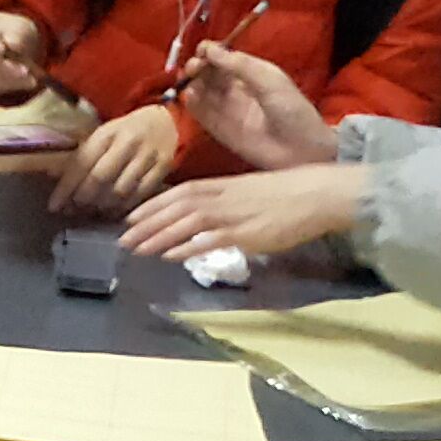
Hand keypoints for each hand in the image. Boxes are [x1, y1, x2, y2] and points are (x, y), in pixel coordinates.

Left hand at [49, 103, 188, 215]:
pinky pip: (140, 195)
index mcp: (106, 133)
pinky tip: (113, 213)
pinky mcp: (163, 168)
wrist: (166, 123)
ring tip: (92, 213)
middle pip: (99, 178)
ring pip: (119, 190)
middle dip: (83, 200)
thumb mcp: (103, 136)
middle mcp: (126, 143)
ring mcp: (146, 156)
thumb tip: (51, 176)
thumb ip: (81, 157)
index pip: (81, 163)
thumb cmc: (126, 134)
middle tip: (74, 211)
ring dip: (102, 207)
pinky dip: (123, 208)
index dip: (66, 188)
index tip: (54, 207)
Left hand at [114, 161, 366, 254]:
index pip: (180, 192)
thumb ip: (225, 204)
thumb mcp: (249, 193)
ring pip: (187, 221)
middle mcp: (223, 197)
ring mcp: (234, 214)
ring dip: (158, 235)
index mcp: (224, 185)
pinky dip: (187, 246)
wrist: (318, 193)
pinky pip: (210, 239)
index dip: (153, 204)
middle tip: (122, 239)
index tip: (130, 217)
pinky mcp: (247, 233)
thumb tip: (204, 221)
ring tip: (136, 249)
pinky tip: (169, 256)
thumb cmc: (288, 195)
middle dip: (146, 222)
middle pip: (176, 206)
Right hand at [179, 43, 330, 171]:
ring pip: (203, 93)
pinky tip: (190, 96)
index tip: (202, 50)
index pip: (225, 59)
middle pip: (210, 74)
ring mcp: (228, 111)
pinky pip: (202, 115)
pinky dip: (193, 105)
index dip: (211, 53)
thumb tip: (209, 50)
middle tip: (193, 67)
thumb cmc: (292, 110)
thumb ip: (239, 65)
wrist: (302, 150)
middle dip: (199, 67)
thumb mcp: (269, 79)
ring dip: (193, 84)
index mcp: (252, 73)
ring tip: (189, 80)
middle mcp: (237, 90)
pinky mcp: (221, 132)